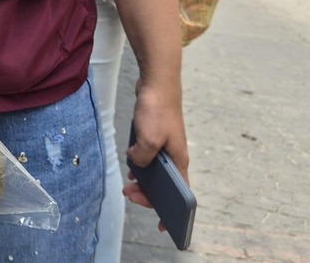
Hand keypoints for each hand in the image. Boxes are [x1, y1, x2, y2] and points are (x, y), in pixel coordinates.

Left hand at [123, 81, 189, 230]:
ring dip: (143, 180)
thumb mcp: (147, 140)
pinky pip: (149, 157)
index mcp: (179, 161)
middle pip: (165, 185)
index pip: (181, 195)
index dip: (171, 212)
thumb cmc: (157, 110)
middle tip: (129, 194)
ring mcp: (166, 146)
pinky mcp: (156, 136)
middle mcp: (175, 156)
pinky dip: (140, 164)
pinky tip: (130, 166)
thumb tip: (136, 164)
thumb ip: (141, 158)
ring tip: (128, 185)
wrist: (157, 83)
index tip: (163, 226)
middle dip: (148, 194)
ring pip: (155, 171)